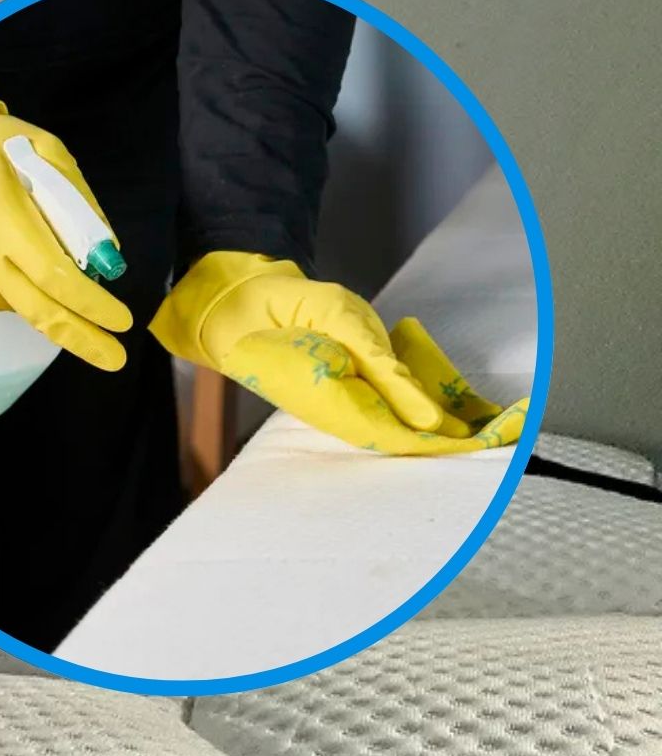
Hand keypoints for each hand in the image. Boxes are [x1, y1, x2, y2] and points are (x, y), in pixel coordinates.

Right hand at [0, 62, 131, 370]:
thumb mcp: (49, 152)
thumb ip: (78, 204)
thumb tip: (106, 260)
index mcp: (4, 218)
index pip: (56, 277)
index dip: (91, 305)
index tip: (122, 322)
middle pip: (36, 310)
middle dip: (80, 338)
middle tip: (114, 360)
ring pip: (14, 306)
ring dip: (44, 301)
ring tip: (47, 268)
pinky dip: (13, 293)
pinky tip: (13, 265)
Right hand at [152, 252, 525, 454]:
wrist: (240, 311)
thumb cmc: (291, 312)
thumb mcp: (349, 328)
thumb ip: (390, 376)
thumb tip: (430, 422)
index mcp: (345, 409)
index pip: (415, 442)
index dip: (461, 444)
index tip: (506, 437)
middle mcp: (348, 418)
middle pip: (417, 442)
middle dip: (466, 437)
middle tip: (516, 423)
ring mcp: (347, 411)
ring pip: (408, 430)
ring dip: (450, 424)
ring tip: (494, 415)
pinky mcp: (347, 399)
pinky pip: (394, 414)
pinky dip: (427, 409)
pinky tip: (451, 402)